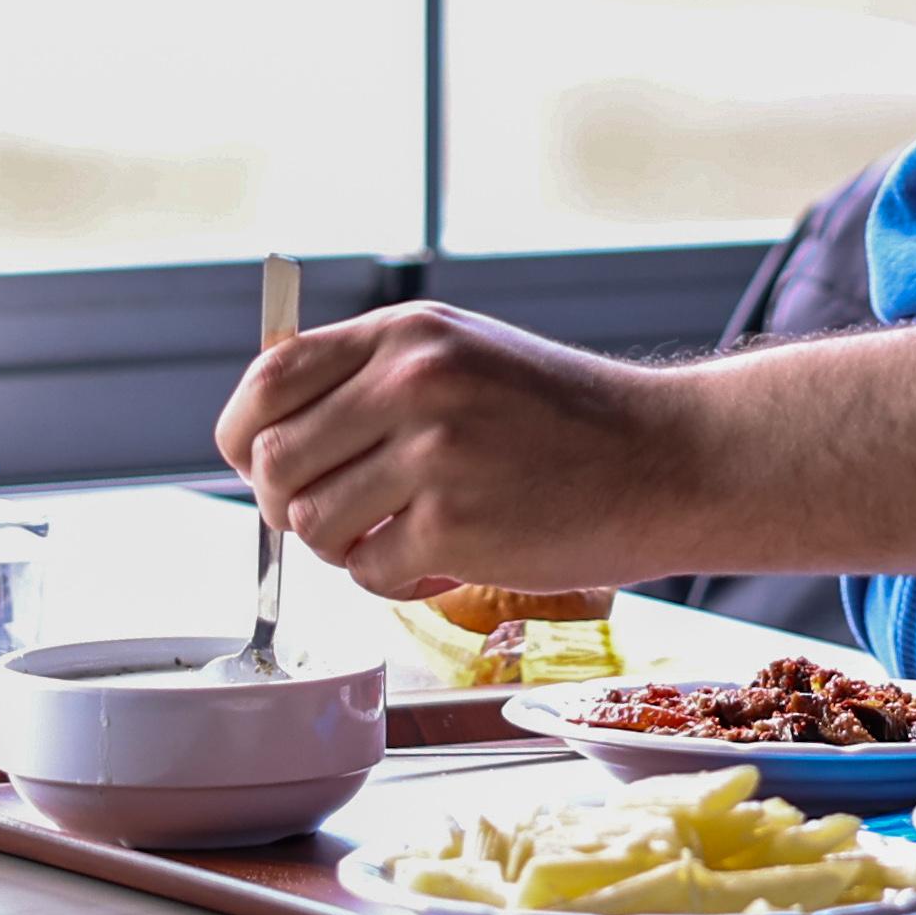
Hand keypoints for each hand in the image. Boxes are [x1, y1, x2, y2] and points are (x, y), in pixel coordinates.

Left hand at [214, 304, 690, 597]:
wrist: (668, 459)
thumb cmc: (566, 420)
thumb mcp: (465, 356)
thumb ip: (372, 381)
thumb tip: (268, 435)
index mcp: (406, 333)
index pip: (268, 380)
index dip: (247, 437)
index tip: (265, 466)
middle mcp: (412, 381)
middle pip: (272, 462)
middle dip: (291, 505)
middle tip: (343, 517)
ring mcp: (432, 453)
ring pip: (311, 525)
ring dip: (345, 548)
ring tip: (406, 535)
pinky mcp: (454, 526)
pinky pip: (368, 572)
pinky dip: (396, 581)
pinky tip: (447, 560)